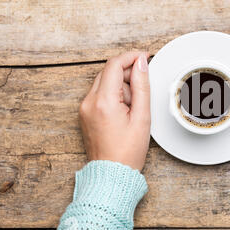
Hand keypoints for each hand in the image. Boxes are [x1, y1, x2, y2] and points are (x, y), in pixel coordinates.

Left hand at [79, 52, 150, 170]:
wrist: (112, 173)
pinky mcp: (85, 113)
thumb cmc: (127, 151)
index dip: (131, 57)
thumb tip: (141, 64)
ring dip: (121, 85)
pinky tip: (124, 110)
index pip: (114, 64)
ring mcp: (85, 108)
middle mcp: (89, 102)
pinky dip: (113, 95)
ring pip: (104, 82)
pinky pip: (100, 94)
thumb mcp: (142, 117)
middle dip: (127, 73)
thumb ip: (141, 86)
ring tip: (133, 107)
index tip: (144, 58)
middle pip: (108, 71)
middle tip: (142, 87)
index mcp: (103, 101)